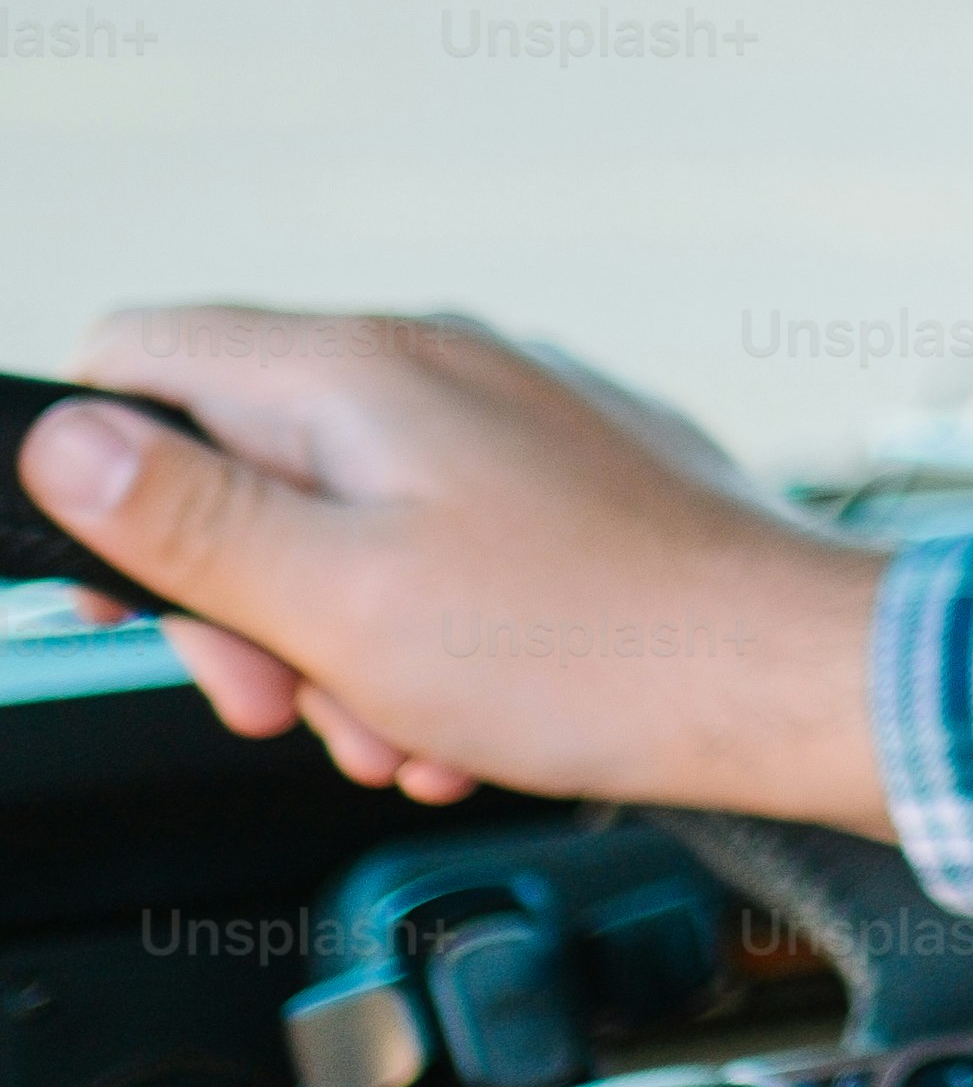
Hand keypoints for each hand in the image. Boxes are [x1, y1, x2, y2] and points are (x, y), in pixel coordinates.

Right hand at [16, 308, 892, 832]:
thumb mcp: (332, 597)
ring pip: (344, 531)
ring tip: (407, 730)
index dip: (107, 484)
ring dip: (345, 654)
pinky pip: (444, 554)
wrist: (787, 676)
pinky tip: (469, 718)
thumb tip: (62, 437)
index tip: (146, 601)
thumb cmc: (587, 642)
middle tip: (287, 704)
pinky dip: (432, 646)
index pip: (141, 357)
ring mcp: (511, 419)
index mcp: (357, 372)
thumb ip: (186, 518)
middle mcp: (437, 366)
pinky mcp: (569, 482)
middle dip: (243, 608)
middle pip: (241, 467)